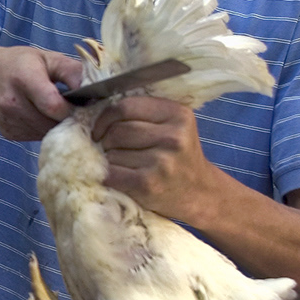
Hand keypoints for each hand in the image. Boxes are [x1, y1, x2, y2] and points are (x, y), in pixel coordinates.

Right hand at [0, 45, 86, 140]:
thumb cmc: (18, 63)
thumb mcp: (46, 57)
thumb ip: (72, 71)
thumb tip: (95, 88)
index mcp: (24, 79)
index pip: (54, 106)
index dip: (72, 110)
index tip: (83, 105)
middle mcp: (13, 103)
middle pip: (51, 123)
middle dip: (67, 120)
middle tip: (75, 110)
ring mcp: (9, 120)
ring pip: (45, 134)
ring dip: (56, 126)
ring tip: (57, 111)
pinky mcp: (8, 133)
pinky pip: (36, 137)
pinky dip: (44, 129)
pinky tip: (41, 116)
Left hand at [91, 96, 223, 222]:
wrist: (199, 192)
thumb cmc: (178, 157)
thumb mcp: (173, 126)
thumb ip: (144, 114)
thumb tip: (99, 115)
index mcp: (177, 114)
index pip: (125, 107)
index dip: (105, 117)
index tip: (101, 129)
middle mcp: (173, 137)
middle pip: (116, 130)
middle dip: (106, 141)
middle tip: (113, 150)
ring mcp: (161, 161)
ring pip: (112, 152)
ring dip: (109, 160)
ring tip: (125, 165)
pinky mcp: (148, 183)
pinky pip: (111, 173)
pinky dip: (107, 175)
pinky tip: (119, 177)